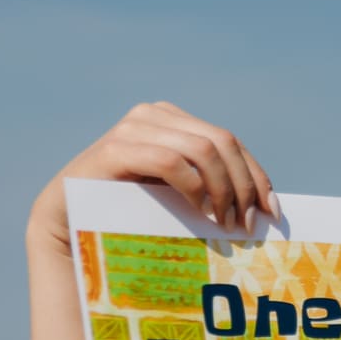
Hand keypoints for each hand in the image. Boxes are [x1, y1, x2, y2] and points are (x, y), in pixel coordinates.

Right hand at [24, 101, 276, 255]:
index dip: (255, 174)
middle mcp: (154, 115)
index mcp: (172, 120)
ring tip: (226, 223)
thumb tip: (264, 207)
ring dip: (223, 189)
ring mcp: (134, 127)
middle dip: (242, 184)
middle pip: (221, 141)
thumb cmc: (126, 213)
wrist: (68, 221)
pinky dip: (194, 187)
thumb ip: (207, 187)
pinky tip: (200, 211)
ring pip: (202, 149)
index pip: (229, 141)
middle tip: (247, 225)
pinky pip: (171, 161)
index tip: (272, 211)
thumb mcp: (174, 195)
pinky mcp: (116, 149)